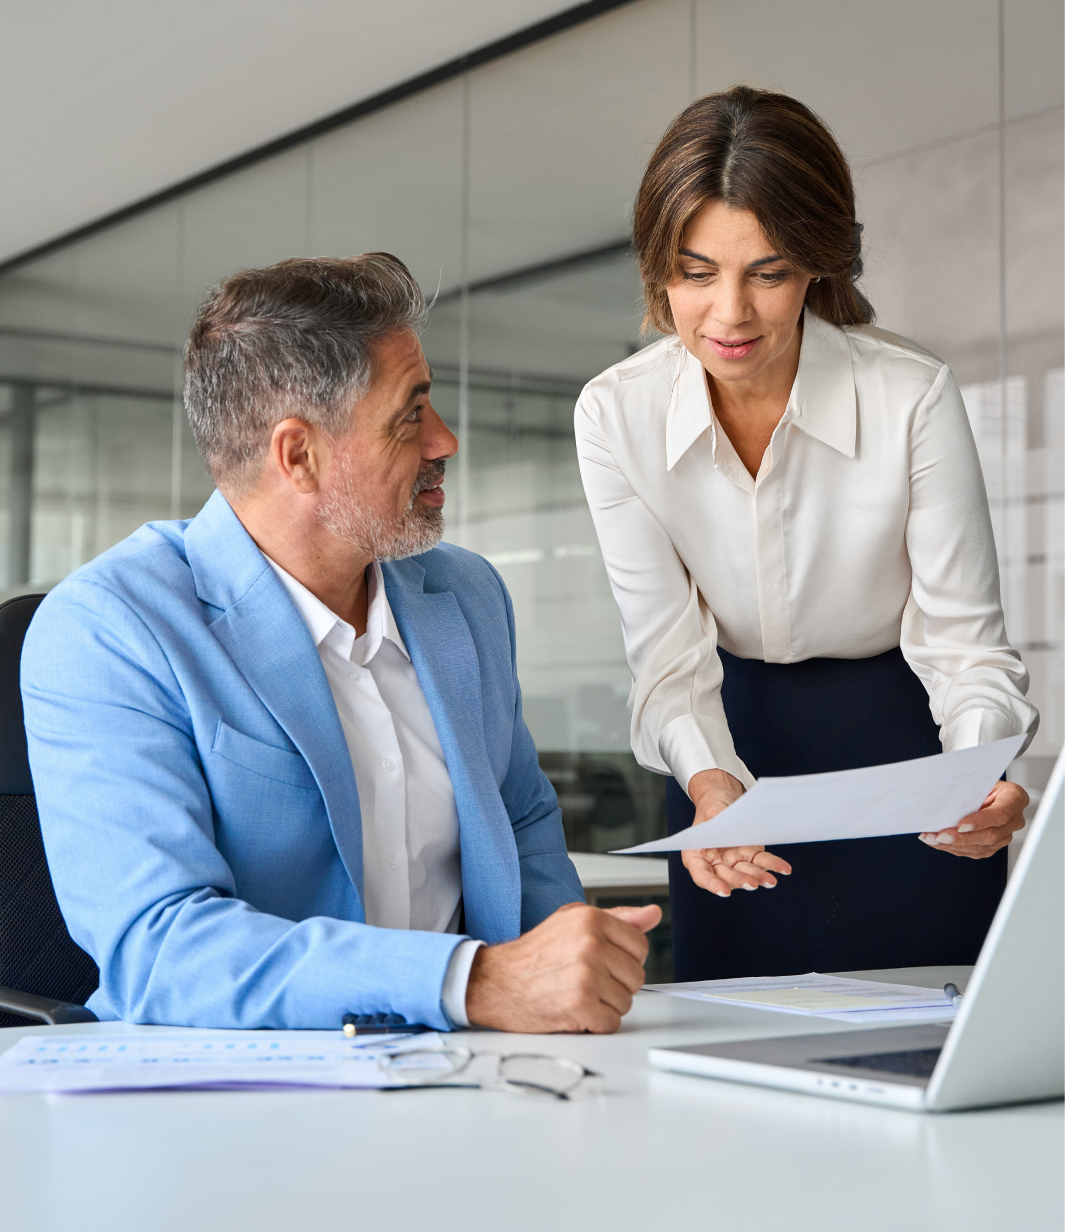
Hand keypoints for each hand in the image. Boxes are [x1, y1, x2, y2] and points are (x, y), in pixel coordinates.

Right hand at [464, 901, 661, 1033]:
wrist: (495, 982)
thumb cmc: (534, 954)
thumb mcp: (572, 922)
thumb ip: (618, 919)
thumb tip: (652, 914)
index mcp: (591, 919)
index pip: (639, 946)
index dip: (622, 960)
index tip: (602, 962)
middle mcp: (591, 944)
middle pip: (636, 976)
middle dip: (614, 984)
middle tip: (584, 980)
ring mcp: (586, 975)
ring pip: (626, 1002)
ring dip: (605, 1006)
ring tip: (576, 993)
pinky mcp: (580, 1005)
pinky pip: (611, 1023)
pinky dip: (595, 1024)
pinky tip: (574, 1010)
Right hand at [681, 769, 791, 897]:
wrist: (724, 801)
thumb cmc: (711, 808)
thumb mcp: (709, 810)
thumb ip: (715, 822)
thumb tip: (726, 830)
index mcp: (696, 855)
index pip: (701, 874)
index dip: (711, 884)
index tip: (723, 891)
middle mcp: (715, 863)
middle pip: (726, 875)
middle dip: (739, 880)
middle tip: (752, 883)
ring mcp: (734, 861)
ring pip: (746, 872)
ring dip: (758, 877)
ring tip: (770, 880)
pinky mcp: (751, 856)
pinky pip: (762, 862)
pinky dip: (773, 865)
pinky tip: (783, 869)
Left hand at [919, 779, 1028, 857]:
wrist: (989, 789)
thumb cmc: (985, 782)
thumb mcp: (980, 779)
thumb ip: (969, 790)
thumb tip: (944, 798)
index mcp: (1014, 798)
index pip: (1001, 814)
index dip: (981, 821)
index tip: (961, 825)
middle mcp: (1014, 819)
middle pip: (990, 835)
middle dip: (962, 838)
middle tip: (940, 836)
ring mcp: (1005, 834)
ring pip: (981, 847)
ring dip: (953, 845)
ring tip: (932, 839)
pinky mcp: (994, 845)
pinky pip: (975, 851)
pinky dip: (955, 848)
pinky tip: (939, 843)